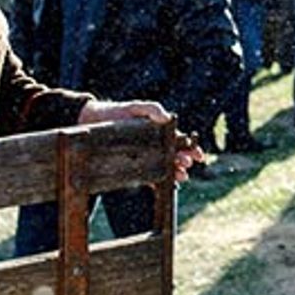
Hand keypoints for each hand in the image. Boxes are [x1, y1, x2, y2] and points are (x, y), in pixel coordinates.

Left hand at [76, 100, 201, 181]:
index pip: (181, 142)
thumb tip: (167, 117)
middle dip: (184, 161)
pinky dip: (159, 183)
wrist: (96, 122)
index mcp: (161, 133)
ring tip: (181, 176)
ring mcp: (147, 159)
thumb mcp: (137, 108)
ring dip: (176, 173)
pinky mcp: (135, 168)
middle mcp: (157, 147)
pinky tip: (165, 186)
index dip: (192, 149)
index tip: (198, 155)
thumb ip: (153, 109)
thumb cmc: (120, 113)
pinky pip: (150, 178)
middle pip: (176, 157)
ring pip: (166, 169)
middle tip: (186, 163)